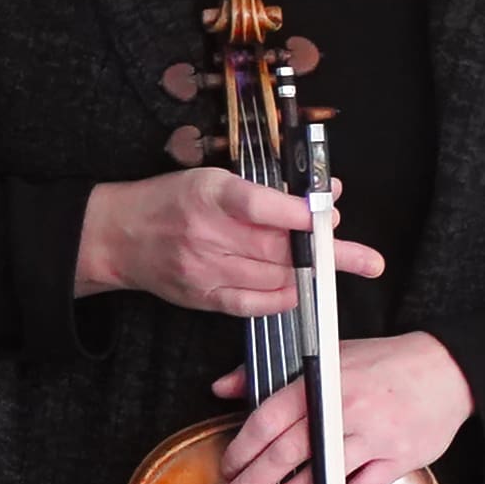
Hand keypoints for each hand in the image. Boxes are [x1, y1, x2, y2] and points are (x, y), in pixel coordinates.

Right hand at [77, 169, 386, 315]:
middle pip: (277, 248)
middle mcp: (206, 233)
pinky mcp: (202, 296)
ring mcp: (204, 269)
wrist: (117, 235)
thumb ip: (272, 190)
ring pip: (272, 277)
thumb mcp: (216, 178)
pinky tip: (301, 290)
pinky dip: (284, 298)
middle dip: (328, 254)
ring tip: (336, 268)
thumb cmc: (172, 199)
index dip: (301, 214)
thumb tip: (330, 195)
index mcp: (210, 194)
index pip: (262, 206)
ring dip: (310, 274)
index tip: (332, 218)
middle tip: (367, 259)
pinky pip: (253, 304)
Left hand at [209, 335, 470, 483]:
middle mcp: (346, 408)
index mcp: (323, 381)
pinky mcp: (399, 458)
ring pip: (318, 477)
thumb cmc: (387, 363)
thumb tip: (224, 387)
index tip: (228, 469)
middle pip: (287, 454)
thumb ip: (271, 373)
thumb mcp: (328, 356)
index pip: (269, 420)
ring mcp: (374, 436)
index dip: (242, 449)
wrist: (450, 369)